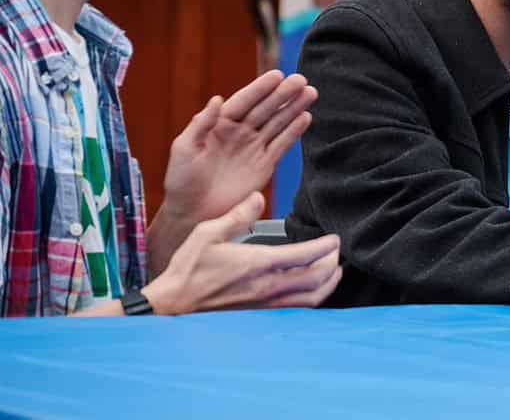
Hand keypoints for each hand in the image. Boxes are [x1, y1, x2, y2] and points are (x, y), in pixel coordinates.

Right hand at [143, 192, 341, 314]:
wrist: (172, 305)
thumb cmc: (188, 269)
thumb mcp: (208, 233)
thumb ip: (237, 215)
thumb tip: (258, 196)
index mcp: (258, 264)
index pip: (305, 256)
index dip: (325, 247)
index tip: (334, 238)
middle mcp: (267, 286)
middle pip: (316, 279)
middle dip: (332, 263)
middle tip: (337, 250)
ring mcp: (265, 303)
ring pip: (310, 298)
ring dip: (328, 284)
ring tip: (334, 270)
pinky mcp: (260, 313)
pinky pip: (296, 308)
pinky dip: (313, 297)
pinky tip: (312, 289)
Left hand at [162, 70, 317, 224]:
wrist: (193, 213)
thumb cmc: (181, 181)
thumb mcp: (184, 148)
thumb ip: (201, 124)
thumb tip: (217, 99)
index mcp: (220, 124)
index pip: (244, 101)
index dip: (260, 88)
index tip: (277, 75)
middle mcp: (240, 132)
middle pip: (265, 108)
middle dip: (283, 94)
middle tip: (300, 80)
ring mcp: (253, 147)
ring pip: (278, 123)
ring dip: (294, 108)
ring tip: (310, 93)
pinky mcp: (264, 164)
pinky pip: (282, 144)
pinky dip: (294, 131)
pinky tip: (306, 118)